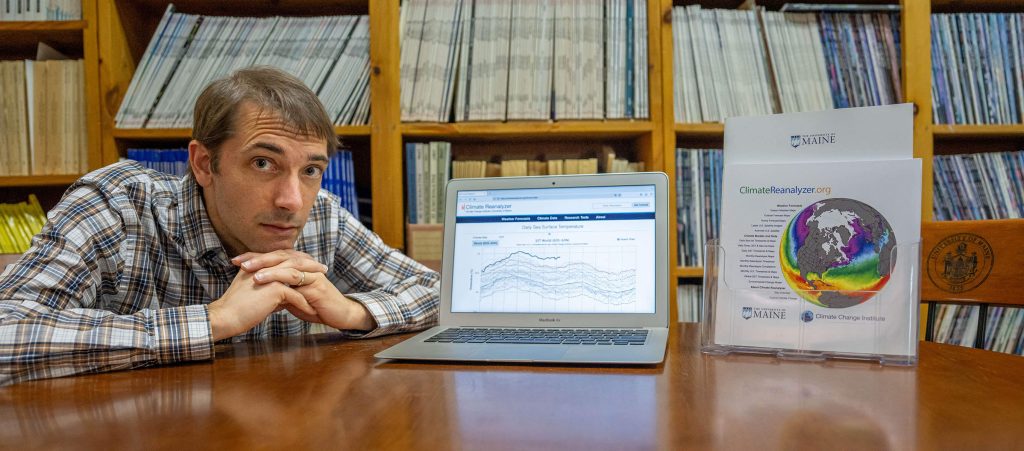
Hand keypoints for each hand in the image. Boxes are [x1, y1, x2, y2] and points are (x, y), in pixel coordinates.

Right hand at [208, 268, 318, 340]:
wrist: (224, 317)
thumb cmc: (236, 310)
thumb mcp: (254, 296)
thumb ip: (269, 292)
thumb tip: (283, 299)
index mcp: (258, 266)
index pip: (283, 258)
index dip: (298, 260)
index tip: (311, 264)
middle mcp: (264, 268)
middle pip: (293, 262)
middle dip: (309, 264)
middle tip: (323, 269)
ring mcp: (269, 277)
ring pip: (297, 276)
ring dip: (311, 281)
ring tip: (322, 285)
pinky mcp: (273, 289)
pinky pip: (295, 295)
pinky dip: (303, 303)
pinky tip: (311, 310)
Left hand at [233, 250, 376, 331]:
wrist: (339, 315)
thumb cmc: (315, 306)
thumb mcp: (292, 298)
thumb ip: (278, 291)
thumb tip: (259, 292)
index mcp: (298, 266)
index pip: (274, 257)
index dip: (255, 258)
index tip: (235, 261)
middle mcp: (305, 265)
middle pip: (278, 256)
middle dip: (257, 258)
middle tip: (238, 262)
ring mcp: (311, 272)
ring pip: (285, 263)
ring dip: (265, 265)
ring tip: (247, 270)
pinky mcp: (316, 282)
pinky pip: (294, 276)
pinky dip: (277, 276)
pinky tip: (263, 280)